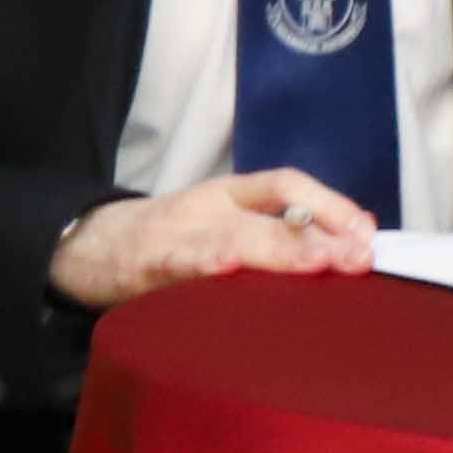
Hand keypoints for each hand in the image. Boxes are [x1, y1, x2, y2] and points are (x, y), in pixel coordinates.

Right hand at [53, 167, 377, 308]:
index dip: (327, 205)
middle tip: (356, 258)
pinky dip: (202, 264)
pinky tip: (225, 268)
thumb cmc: (168, 243)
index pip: (281, 184)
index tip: (367, 234)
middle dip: (313, 238)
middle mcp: (202, 209)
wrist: (84, 247)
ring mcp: (172, 236)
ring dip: (276, 252)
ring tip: (317, 263)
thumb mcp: (220, 225)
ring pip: (229, 239)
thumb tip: (357, 240)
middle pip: (263, 217)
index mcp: (223, 197)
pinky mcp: (143, 264)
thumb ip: (280, 232)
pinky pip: (179, 264)